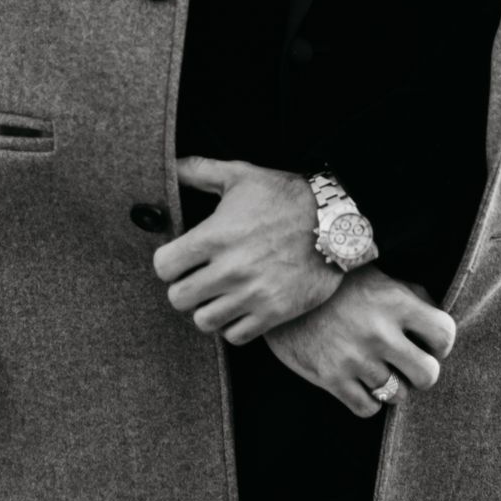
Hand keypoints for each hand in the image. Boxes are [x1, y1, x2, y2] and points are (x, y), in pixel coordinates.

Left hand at [153, 158, 341, 343]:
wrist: (336, 222)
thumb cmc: (286, 197)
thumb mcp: (241, 175)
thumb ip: (199, 170)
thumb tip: (170, 164)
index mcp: (216, 235)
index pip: (164, 266)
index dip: (168, 262)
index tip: (180, 260)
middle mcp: (231, 268)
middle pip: (178, 298)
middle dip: (184, 288)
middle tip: (197, 279)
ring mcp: (253, 294)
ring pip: (203, 321)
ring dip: (207, 308)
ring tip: (217, 295)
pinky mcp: (274, 313)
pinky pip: (234, 336)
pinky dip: (232, 325)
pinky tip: (239, 307)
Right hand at [267, 267, 456, 418]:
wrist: (281, 290)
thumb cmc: (336, 284)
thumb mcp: (377, 276)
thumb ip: (411, 294)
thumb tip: (437, 319)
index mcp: (395, 301)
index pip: (445, 334)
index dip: (441, 343)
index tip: (429, 343)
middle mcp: (379, 332)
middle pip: (428, 374)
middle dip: (422, 373)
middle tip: (408, 365)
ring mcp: (355, 358)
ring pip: (398, 396)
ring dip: (393, 387)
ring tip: (379, 371)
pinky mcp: (331, 378)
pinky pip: (368, 409)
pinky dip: (369, 401)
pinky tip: (361, 384)